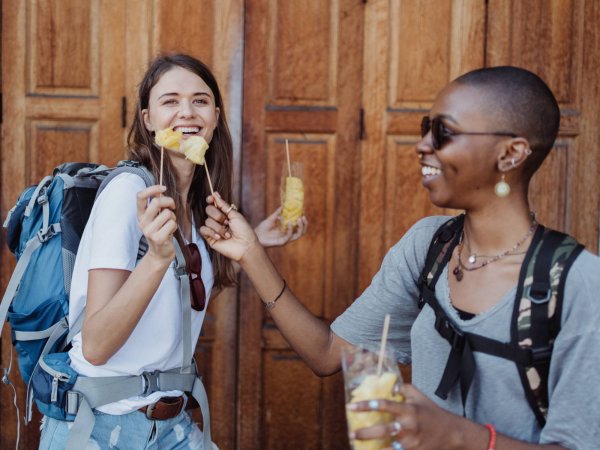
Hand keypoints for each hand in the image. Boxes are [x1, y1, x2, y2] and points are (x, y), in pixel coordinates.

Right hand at [136, 185, 176, 262]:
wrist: (160, 253)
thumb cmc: (161, 232)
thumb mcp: (156, 218)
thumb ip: (157, 206)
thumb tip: (161, 190)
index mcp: (141, 215)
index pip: (140, 196)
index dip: (152, 188)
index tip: (163, 188)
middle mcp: (143, 222)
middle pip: (156, 202)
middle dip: (168, 201)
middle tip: (172, 206)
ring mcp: (149, 231)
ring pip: (167, 213)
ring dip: (173, 217)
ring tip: (169, 224)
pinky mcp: (158, 238)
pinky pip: (172, 223)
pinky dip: (174, 226)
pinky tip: (170, 232)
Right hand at [200, 192, 259, 261]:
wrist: (245, 246)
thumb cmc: (244, 231)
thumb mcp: (235, 215)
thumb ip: (223, 205)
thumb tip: (215, 193)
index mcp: (225, 214)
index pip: (213, 204)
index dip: (210, 200)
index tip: (210, 198)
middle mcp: (218, 220)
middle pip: (209, 210)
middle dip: (218, 215)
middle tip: (226, 222)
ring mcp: (214, 229)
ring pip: (207, 221)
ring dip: (218, 227)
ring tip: (228, 234)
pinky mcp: (210, 238)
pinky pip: (203, 230)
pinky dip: (211, 232)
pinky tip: (219, 237)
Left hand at [254, 206, 307, 247]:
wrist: (255, 235)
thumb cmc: (262, 228)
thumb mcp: (271, 218)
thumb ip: (278, 213)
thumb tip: (283, 205)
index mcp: (287, 230)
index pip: (298, 226)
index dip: (302, 220)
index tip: (302, 212)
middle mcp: (288, 235)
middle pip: (301, 231)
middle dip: (304, 224)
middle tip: (303, 216)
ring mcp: (286, 239)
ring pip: (298, 235)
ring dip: (301, 227)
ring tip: (300, 219)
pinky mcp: (282, 242)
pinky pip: (289, 236)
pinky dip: (291, 229)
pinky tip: (290, 222)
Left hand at [347, 384, 465, 449]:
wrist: (452, 433)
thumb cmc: (433, 413)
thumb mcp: (420, 396)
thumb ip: (404, 388)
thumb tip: (389, 383)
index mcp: (409, 409)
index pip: (384, 405)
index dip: (366, 405)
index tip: (351, 406)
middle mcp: (409, 426)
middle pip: (383, 430)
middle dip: (365, 433)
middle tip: (351, 433)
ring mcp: (411, 442)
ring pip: (388, 447)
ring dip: (372, 448)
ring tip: (357, 447)